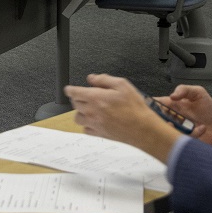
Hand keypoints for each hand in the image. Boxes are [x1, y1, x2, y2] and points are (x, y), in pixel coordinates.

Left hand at [65, 73, 182, 162]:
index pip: (74, 92)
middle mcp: (91, 112)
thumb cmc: (135, 108)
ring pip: (77, 118)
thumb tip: (92, 78)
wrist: (142, 129)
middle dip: (78, 98)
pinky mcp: (98, 134)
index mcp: (95, 98)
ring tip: (90, 109)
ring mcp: (93, 124)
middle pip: (75, 104)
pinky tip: (96, 120)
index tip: (69, 89)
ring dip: (81, 112)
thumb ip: (104, 79)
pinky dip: (87, 124)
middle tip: (87, 96)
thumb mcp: (122, 85)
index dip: (69, 89)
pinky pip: (85, 129)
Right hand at [161, 85, 211, 156]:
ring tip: (187, 124)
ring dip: (173, 129)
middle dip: (159, 120)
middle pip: (155, 120)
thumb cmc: (208, 109)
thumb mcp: (198, 93)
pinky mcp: (182, 140)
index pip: (154, 104)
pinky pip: (180, 139)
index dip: (149, 106)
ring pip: (165, 132)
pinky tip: (201, 128)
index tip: (154, 107)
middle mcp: (170, 118)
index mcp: (170, 106)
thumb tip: (172, 95)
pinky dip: (193, 134)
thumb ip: (185, 89)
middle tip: (169, 119)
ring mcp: (175, 130)